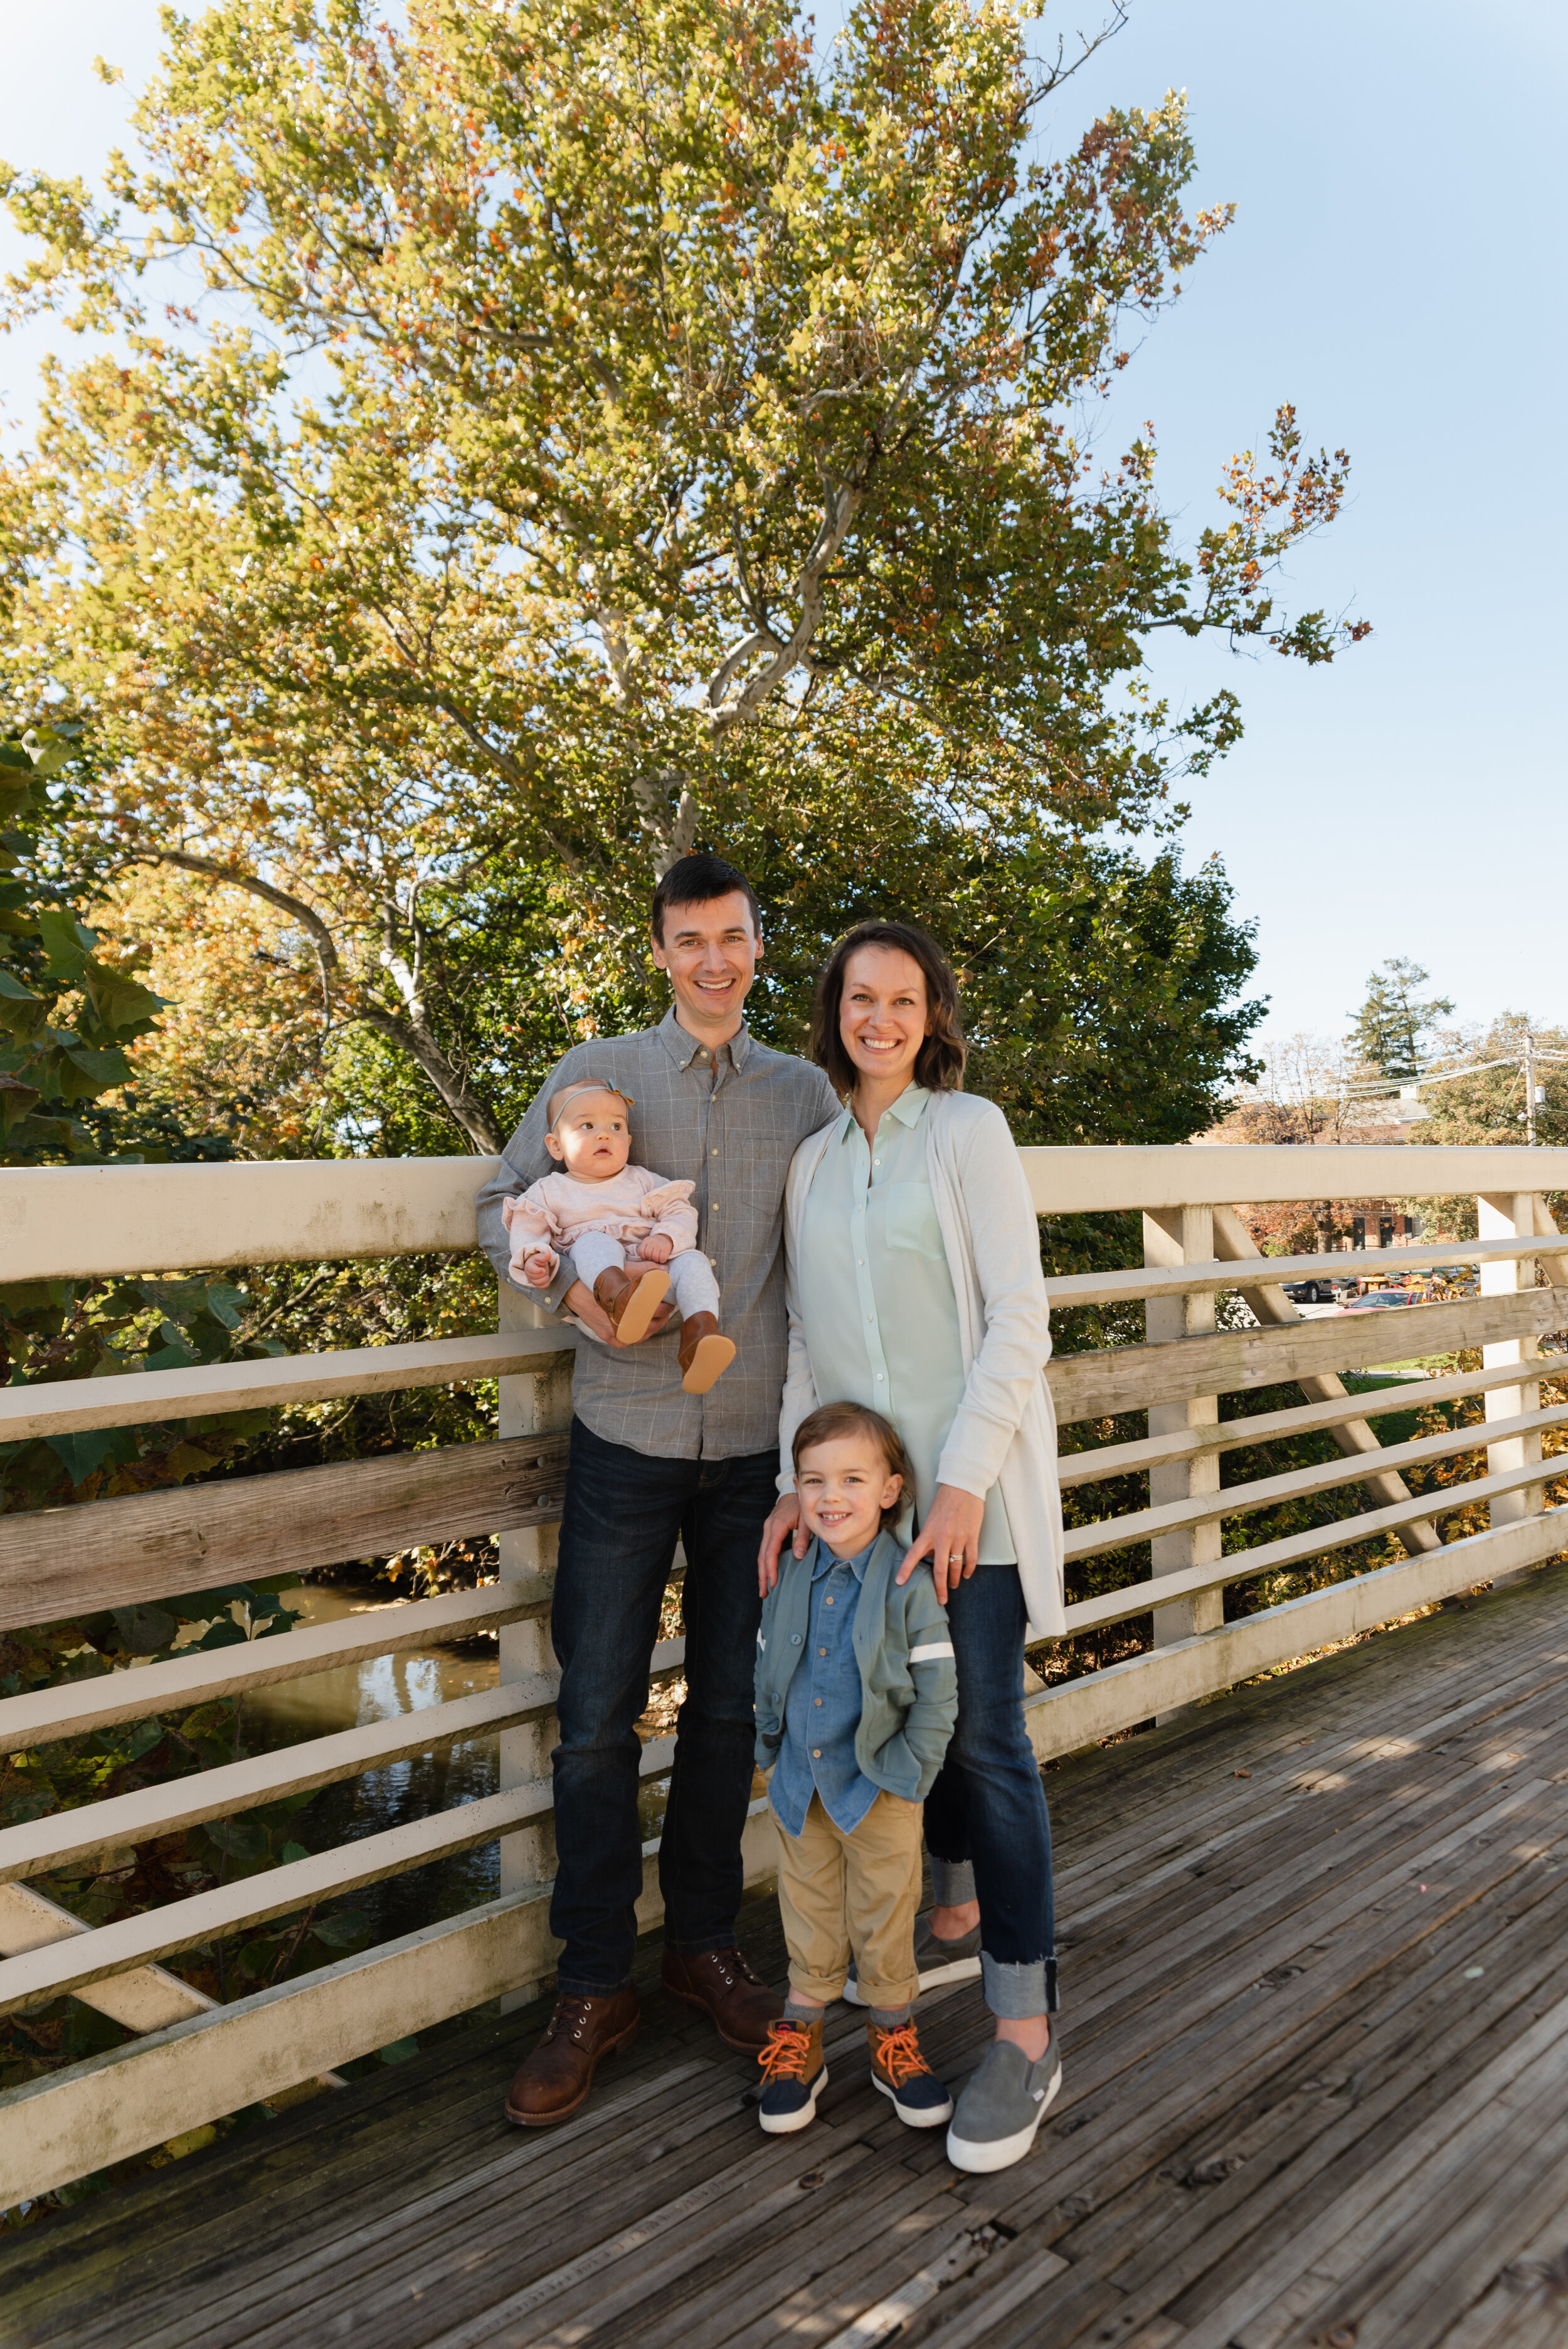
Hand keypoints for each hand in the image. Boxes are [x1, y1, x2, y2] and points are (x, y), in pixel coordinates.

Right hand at [524, 1253, 554, 1289]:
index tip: (543, 1269)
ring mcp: (532, 1280)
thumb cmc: (538, 1261)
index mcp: (528, 1266)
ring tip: (545, 1273)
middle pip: (536, 1278)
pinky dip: (546, 1283)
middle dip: (543, 1274)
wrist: (537, 1265)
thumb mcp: (540, 1257)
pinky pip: (542, 1287)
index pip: (531, 1270)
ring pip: (539, 1283)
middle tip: (544, 1270)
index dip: (538, 1271)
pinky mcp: (536, 1284)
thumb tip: (548, 1255)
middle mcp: (528, 1274)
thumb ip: (544, 1257)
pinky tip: (546, 1278)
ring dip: (545, 1278)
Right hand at [562, 1277, 673, 1346]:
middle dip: (661, 1318)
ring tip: (657, 1319)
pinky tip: (641, 1330)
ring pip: (639, 1336)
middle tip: (667, 1310)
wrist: (575, 1289)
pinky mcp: (606, 1335)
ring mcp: (612, 1331)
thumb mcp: (623, 1271)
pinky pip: (625, 1341)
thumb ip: (644, 1270)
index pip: (654, 1312)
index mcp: (627, 1306)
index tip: (669, 1303)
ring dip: (650, 1328)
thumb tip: (664, 1269)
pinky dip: (634, 1336)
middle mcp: (620, 1321)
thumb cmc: (600, 1280)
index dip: (665, 1308)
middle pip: (649, 1326)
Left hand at [640, 1233, 673, 1264]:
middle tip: (652, 1258)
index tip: (646, 1257)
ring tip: (657, 1259)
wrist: (666, 1237)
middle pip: (648, 1255)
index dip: (643, 1256)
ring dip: (656, 1260)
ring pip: (655, 1257)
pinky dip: (662, 1261)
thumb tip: (637, 1254)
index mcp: (646, 1241)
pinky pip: (662, 1258)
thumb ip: (641, 1248)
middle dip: (650, 1258)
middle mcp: (653, 1242)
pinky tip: (662, 1259)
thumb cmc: (654, 1243)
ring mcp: (660, 1245)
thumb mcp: (647, 1243)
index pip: (641, 1251)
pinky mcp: (666, 1249)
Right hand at [758, 1491, 807, 1593]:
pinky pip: (765, 1549)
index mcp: (777, 1526)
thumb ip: (803, 1538)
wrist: (794, 1491)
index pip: (770, 1551)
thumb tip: (798, 1556)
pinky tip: (768, 1572)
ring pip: (761, 1553)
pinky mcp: (769, 1531)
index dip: (771, 1568)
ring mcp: (767, 1529)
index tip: (773, 1582)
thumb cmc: (801, 1504)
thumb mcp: (806, 1520)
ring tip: (764, 1588)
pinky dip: (765, 1562)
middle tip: (763, 1593)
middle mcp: (768, 1528)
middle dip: (762, 1575)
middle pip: (762, 1555)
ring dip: (762, 1571)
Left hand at [897, 1483, 984, 1603]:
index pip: (914, 1554)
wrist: (963, 1486)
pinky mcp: (972, 1536)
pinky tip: (967, 1574)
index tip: (900, 1582)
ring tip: (954, 1585)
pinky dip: (969, 1569)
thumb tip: (930, 1556)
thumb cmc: (946, 1501)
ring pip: (956, 1567)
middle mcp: (942, 1537)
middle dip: (940, 1588)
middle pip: (940, 1570)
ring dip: (955, 1579)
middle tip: (941, 1600)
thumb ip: (930, 1538)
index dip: (906, 1569)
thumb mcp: (932, 1519)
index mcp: (928, 1532)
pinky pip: (971, 1559)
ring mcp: (959, 1538)